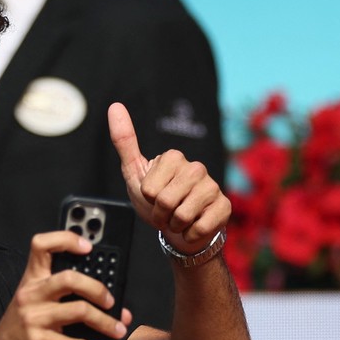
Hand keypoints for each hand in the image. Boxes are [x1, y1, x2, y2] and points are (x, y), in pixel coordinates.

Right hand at [0, 230, 129, 339]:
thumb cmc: (19, 329)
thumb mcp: (33, 303)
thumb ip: (63, 296)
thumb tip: (110, 302)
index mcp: (30, 280)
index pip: (42, 245)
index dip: (66, 239)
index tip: (89, 246)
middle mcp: (31, 295)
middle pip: (69, 278)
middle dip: (97, 288)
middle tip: (111, 300)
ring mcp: (34, 320)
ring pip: (80, 311)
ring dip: (106, 322)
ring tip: (118, 329)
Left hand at [108, 102, 230, 253]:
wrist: (178, 229)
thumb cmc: (155, 200)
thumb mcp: (134, 172)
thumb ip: (124, 141)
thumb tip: (115, 106)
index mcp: (173, 157)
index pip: (149, 189)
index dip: (147, 199)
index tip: (153, 197)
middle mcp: (196, 168)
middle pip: (165, 201)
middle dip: (160, 214)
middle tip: (165, 210)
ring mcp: (212, 186)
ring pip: (182, 216)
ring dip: (174, 224)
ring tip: (177, 218)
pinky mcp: (224, 206)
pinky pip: (200, 227)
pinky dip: (190, 233)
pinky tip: (193, 225)